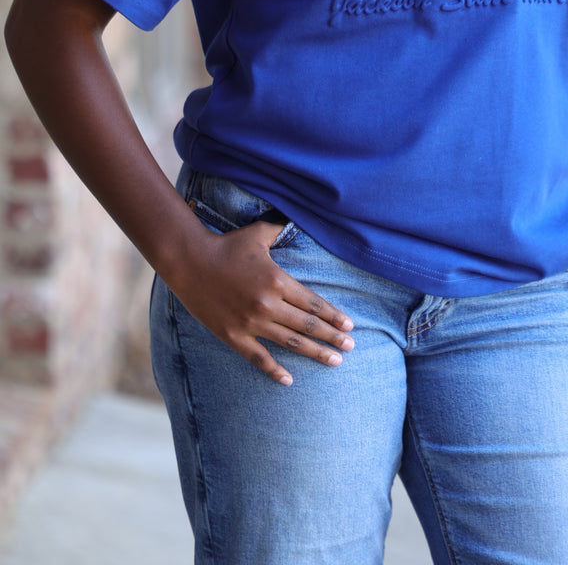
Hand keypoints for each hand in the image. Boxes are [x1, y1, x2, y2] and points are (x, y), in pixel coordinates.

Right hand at [167, 218, 354, 386]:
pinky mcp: (233, 336)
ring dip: (315, 352)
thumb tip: (299, 214)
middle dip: (332, 336)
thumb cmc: (226, 246)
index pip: (313, 303)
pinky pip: (258, 358)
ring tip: (335, 360)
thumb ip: (282, 227)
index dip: (333, 315)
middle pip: (307, 325)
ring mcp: (250, 323)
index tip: (349, 324)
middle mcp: (267, 304)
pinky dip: (274, 370)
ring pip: (290, 342)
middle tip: (351, 346)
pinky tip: (289, 380)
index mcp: (277, 280)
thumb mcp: (258, 234)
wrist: (189, 262)